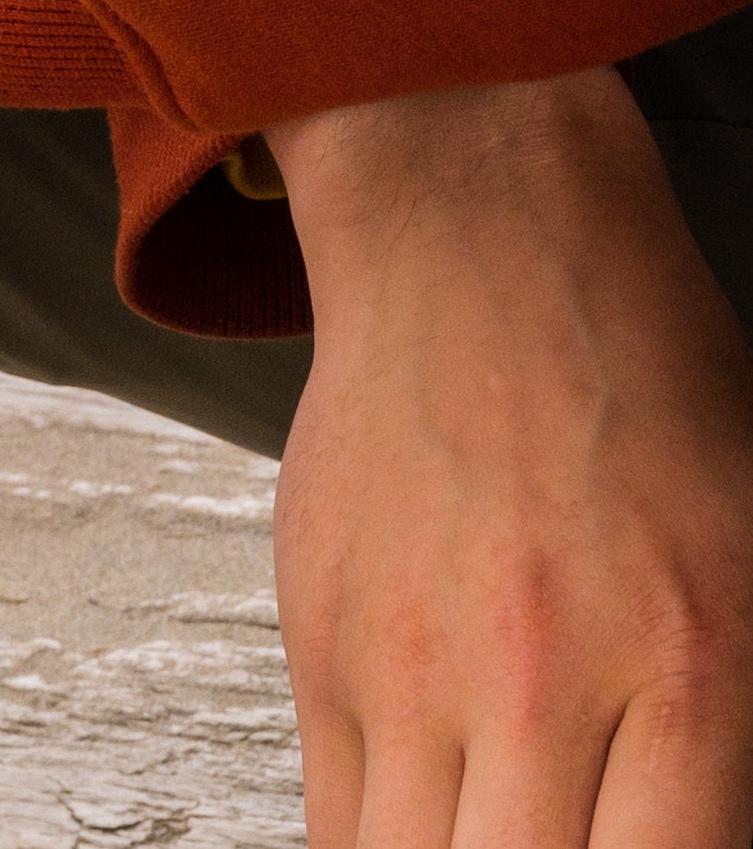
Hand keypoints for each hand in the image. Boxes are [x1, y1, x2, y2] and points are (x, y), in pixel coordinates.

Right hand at [270, 71, 752, 846]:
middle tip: (557, 840)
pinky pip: (338, 824)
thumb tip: (693, 811)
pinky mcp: (322, 650)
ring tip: (494, 831)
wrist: (476, 246)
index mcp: (699, 667)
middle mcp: (543, 683)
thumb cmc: (646, 386)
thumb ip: (727, 722)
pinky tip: (434, 831)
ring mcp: (413, 670)